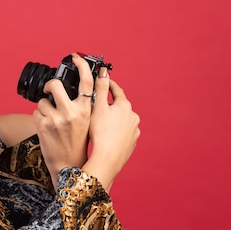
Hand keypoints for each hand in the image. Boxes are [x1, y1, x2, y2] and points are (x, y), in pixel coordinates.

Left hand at [33, 53, 95, 187]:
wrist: (69, 164)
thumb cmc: (78, 142)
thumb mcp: (87, 121)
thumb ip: (81, 104)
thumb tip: (70, 88)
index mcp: (86, 110)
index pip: (86, 82)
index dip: (81, 65)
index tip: (75, 57)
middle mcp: (72, 113)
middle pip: (55, 84)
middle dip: (49, 85)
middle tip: (49, 88)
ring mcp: (57, 119)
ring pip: (43, 100)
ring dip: (44, 107)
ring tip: (52, 119)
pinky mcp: (44, 125)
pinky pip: (36, 112)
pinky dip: (39, 117)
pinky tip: (47, 128)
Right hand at [83, 68, 139, 190]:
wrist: (108, 158)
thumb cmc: (101, 133)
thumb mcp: (97, 107)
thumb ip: (100, 88)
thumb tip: (103, 71)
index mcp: (124, 105)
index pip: (116, 90)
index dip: (108, 85)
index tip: (102, 82)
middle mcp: (132, 116)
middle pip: (119, 105)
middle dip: (109, 104)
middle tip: (96, 106)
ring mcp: (134, 130)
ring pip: (122, 120)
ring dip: (114, 118)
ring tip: (100, 123)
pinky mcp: (132, 142)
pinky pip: (123, 132)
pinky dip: (116, 131)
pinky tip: (106, 135)